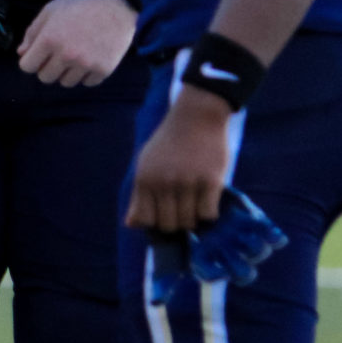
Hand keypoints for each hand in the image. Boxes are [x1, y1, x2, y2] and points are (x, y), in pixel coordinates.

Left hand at [16, 0, 135, 87]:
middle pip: (45, 78)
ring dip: (67, 71)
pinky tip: (90, 57)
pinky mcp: (103, 69)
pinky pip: (87, 83)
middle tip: (58, 53)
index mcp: (49, 39)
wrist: (116, 1)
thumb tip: (22, 53)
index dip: (30, 60)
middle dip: (47, 67)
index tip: (38, 54)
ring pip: (66, 82)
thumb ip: (33, 33)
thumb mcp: (50, 10)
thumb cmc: (80, 2)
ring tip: (76, 53)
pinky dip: (86, 74)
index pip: (27, 66)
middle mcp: (66, 55)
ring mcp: (86, 64)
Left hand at [125, 86, 231, 234]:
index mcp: (145, 179)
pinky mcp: (211, 180)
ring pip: (189, 222)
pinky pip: (208, 214)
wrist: (196, 116)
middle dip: (177, 222)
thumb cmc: (169, 142)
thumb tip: (130, 225)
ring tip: (195, 202)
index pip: (145, 221)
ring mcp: (187, 182)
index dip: (155, 222)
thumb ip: (139, 195)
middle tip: (183, 209)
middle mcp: (164, 182)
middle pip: (169, 226)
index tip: (165, 214)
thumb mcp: (146, 164)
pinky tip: (207, 198)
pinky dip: (208, 211)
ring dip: (193, 217)